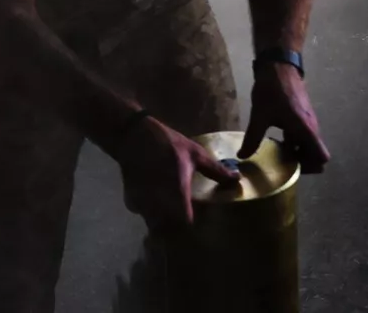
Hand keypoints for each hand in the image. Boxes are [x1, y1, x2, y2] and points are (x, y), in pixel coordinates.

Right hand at [111, 116, 239, 229]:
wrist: (132, 135)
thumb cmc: (167, 144)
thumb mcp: (195, 154)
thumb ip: (215, 171)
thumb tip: (237, 178)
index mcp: (177, 192)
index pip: (187, 223)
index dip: (196, 227)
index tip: (203, 224)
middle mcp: (158, 203)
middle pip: (170, 231)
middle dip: (180, 231)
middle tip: (191, 224)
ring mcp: (142, 204)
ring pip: (156, 226)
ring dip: (166, 224)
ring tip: (175, 216)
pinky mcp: (131, 201)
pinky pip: (144, 216)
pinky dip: (152, 215)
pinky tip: (159, 205)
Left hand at [241, 62, 329, 173]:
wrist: (279, 64)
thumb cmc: (272, 90)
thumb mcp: (259, 116)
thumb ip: (253, 139)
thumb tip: (242, 157)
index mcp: (306, 130)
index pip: (322, 157)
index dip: (310, 167)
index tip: (291, 167)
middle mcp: (312, 128)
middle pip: (316, 154)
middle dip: (301, 162)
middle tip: (281, 164)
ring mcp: (308, 121)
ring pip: (309, 145)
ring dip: (296, 152)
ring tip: (276, 154)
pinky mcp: (303, 115)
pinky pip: (303, 136)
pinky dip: (294, 142)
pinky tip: (275, 140)